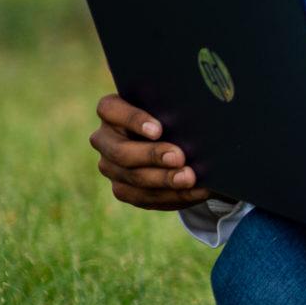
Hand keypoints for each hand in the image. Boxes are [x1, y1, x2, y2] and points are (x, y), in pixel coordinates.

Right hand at [89, 94, 213, 210]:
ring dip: (164, 180)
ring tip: (189, 178)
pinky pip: (143, 197)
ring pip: (132, 177)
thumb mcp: (174, 108)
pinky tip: (195, 191)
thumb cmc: (175, 116)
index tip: (159, 130)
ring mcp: (110, 167)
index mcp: (112, 111)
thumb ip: (176, 107)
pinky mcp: (123, 189)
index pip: (110, 109)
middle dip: (152, 155)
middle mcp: (105, 139)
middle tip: (179, 157)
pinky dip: (173, 195)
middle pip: (120, 151)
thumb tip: (200, 116)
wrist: (179, 142)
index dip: (132, 119)